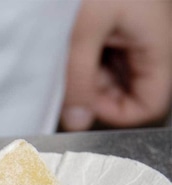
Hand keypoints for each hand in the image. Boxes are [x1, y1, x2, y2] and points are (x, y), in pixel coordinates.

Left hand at [62, 0, 171, 130]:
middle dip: (93, 91)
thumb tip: (77, 123)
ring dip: (83, 72)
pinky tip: (66, 41)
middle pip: (127, 90)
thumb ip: (79, 79)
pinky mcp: (113, 21)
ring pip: (109, 73)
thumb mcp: (82, 32)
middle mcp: (150, 40)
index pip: (149, 104)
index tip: (83, 105)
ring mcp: (132, 31)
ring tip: (65, 50)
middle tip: (66, 73)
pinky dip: (80, 55)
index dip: (115, 113)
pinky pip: (100, 52)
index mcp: (158, 44)